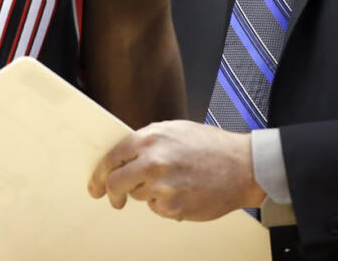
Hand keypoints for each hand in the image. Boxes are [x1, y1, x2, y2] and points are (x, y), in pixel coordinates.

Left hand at [87, 120, 264, 220]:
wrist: (242, 167)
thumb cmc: (211, 146)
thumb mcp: (175, 130)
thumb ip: (148, 141)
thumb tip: (124, 155)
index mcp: (150, 139)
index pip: (112, 158)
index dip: (99, 174)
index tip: (96, 184)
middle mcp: (152, 162)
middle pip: (115, 183)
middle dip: (112, 192)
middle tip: (114, 198)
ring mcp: (162, 187)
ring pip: (137, 196)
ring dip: (147, 192)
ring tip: (171, 182)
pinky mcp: (172, 208)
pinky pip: (156, 208)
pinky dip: (164, 203)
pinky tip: (182, 192)